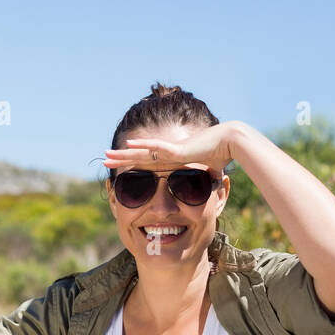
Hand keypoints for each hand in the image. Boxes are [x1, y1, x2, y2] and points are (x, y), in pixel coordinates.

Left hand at [104, 121, 241, 174]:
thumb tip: (205, 192)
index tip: (118, 168)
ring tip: (106, 154)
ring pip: (141, 151)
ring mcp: (171, 150)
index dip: (132, 165)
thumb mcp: (205, 175)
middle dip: (120, 159)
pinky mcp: (177, 150)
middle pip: (138, 157)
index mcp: (171, 160)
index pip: (146, 163)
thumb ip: (200, 182)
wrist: (230, 142)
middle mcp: (168, 154)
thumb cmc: (221, 156)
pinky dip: (141, 147)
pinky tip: (128, 146)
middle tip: (103, 159)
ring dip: (124, 154)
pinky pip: (156, 148)